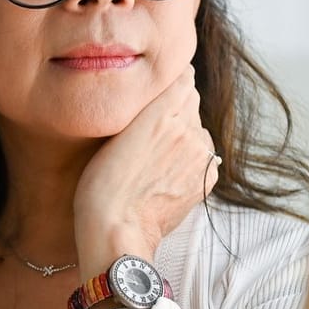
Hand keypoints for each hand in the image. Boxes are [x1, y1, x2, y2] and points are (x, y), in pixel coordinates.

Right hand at [72, 66, 218, 275]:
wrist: (118, 230)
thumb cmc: (102, 184)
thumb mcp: (113, 133)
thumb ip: (145, 105)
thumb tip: (170, 85)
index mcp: (162, 112)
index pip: (182, 78)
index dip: (169, 84)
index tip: (154, 94)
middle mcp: (188, 129)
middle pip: (191, 102)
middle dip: (174, 110)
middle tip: (146, 134)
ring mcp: (201, 155)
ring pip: (198, 129)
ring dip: (183, 135)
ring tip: (155, 157)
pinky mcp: (206, 177)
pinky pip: (204, 155)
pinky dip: (191, 159)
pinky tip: (167, 173)